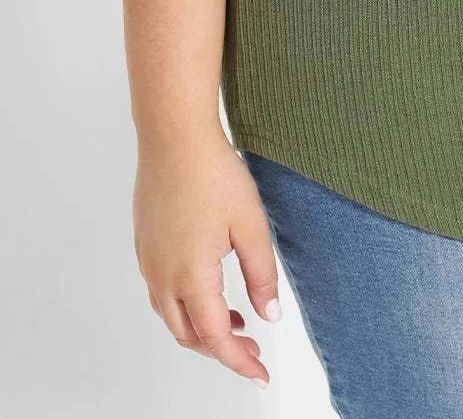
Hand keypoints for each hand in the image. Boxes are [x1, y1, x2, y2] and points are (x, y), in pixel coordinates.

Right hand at [132, 126, 280, 390]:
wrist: (174, 137)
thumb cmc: (213, 174)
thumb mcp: (251, 226)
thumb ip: (261, 275)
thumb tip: (269, 315)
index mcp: (191, 277)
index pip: (216, 338)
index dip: (240, 362)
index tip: (260, 373)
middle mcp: (163, 276)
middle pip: (189, 335)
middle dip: (221, 349)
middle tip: (253, 349)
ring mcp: (149, 261)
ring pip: (172, 316)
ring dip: (202, 327)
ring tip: (237, 320)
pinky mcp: (145, 245)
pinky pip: (162, 292)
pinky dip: (186, 304)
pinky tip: (210, 288)